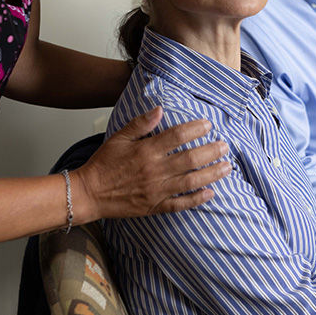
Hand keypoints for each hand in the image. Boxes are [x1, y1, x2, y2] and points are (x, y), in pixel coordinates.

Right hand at [75, 107, 231, 219]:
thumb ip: (141, 124)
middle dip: (211, 151)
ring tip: (227, 167)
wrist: (89, 193)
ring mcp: (156, 190)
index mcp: (146, 151)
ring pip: (191, 181)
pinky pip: (180, 203)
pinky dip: (197, 199)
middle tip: (225, 146)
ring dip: (212, 174)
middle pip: (190, 159)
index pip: (177, 136)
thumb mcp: (119, 137)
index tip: (208, 124)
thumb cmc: (104, 164)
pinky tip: (211, 193)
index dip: (196, 129)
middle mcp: (154, 170)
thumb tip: (160, 109)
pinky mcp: (155, 206)